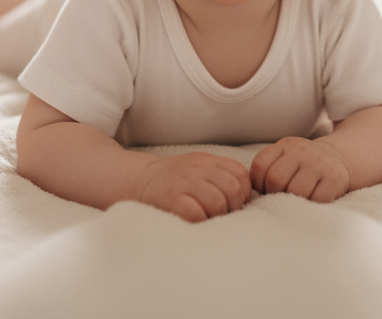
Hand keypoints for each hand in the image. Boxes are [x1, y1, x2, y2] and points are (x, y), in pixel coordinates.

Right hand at [134, 152, 251, 222]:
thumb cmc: (174, 182)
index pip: (240, 174)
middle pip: (232, 189)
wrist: (137, 181)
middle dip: (231, 207)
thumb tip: (244, 198)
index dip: (242, 192)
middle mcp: (197, 169)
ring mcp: (183, 183)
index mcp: (207, 160)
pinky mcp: (171, 199)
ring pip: (217, 202)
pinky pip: (196, 213)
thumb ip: (220, 176)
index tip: (233, 203)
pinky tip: (194, 221)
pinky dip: (199, 220)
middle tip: (221, 215)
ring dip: (216, 215)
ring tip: (207, 218)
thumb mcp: (198, 169)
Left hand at [250, 137, 351, 202]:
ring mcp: (319, 163)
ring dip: (294, 201)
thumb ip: (267, 169)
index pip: (260, 165)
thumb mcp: (284, 157)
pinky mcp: (334, 178)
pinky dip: (312, 205)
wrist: (338, 159)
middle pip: (275, 179)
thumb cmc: (303, 165)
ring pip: (296, 191)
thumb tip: (249, 193)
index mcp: (285, 146)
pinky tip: (314, 199)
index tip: (267, 189)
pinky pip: (317, 199)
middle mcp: (301, 151)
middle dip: (276, 193)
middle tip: (283, 196)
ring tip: (298, 198)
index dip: (259, 183)